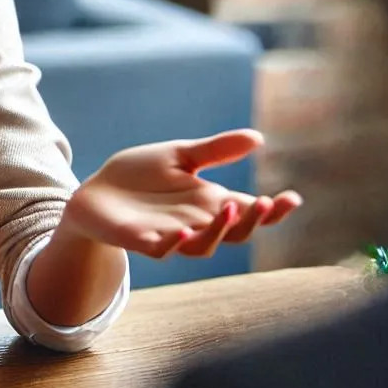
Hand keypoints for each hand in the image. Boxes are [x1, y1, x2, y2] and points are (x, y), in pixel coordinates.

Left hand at [62, 129, 302, 259]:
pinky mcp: (140, 241)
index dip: (272, 210)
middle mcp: (195, 223)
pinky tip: (183, 231)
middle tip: (264, 203)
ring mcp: (169, 235)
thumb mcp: (179, 155)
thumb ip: (215, 151)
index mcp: (208, 202)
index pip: (248, 210)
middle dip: (253, 221)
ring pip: (203, 246)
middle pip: (234, 232)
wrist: (95, 193)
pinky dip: (174, 243)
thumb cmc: (139, 176)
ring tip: (229, 209)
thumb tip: (258, 137)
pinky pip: (162, 250)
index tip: (292, 198)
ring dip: (218, 232)